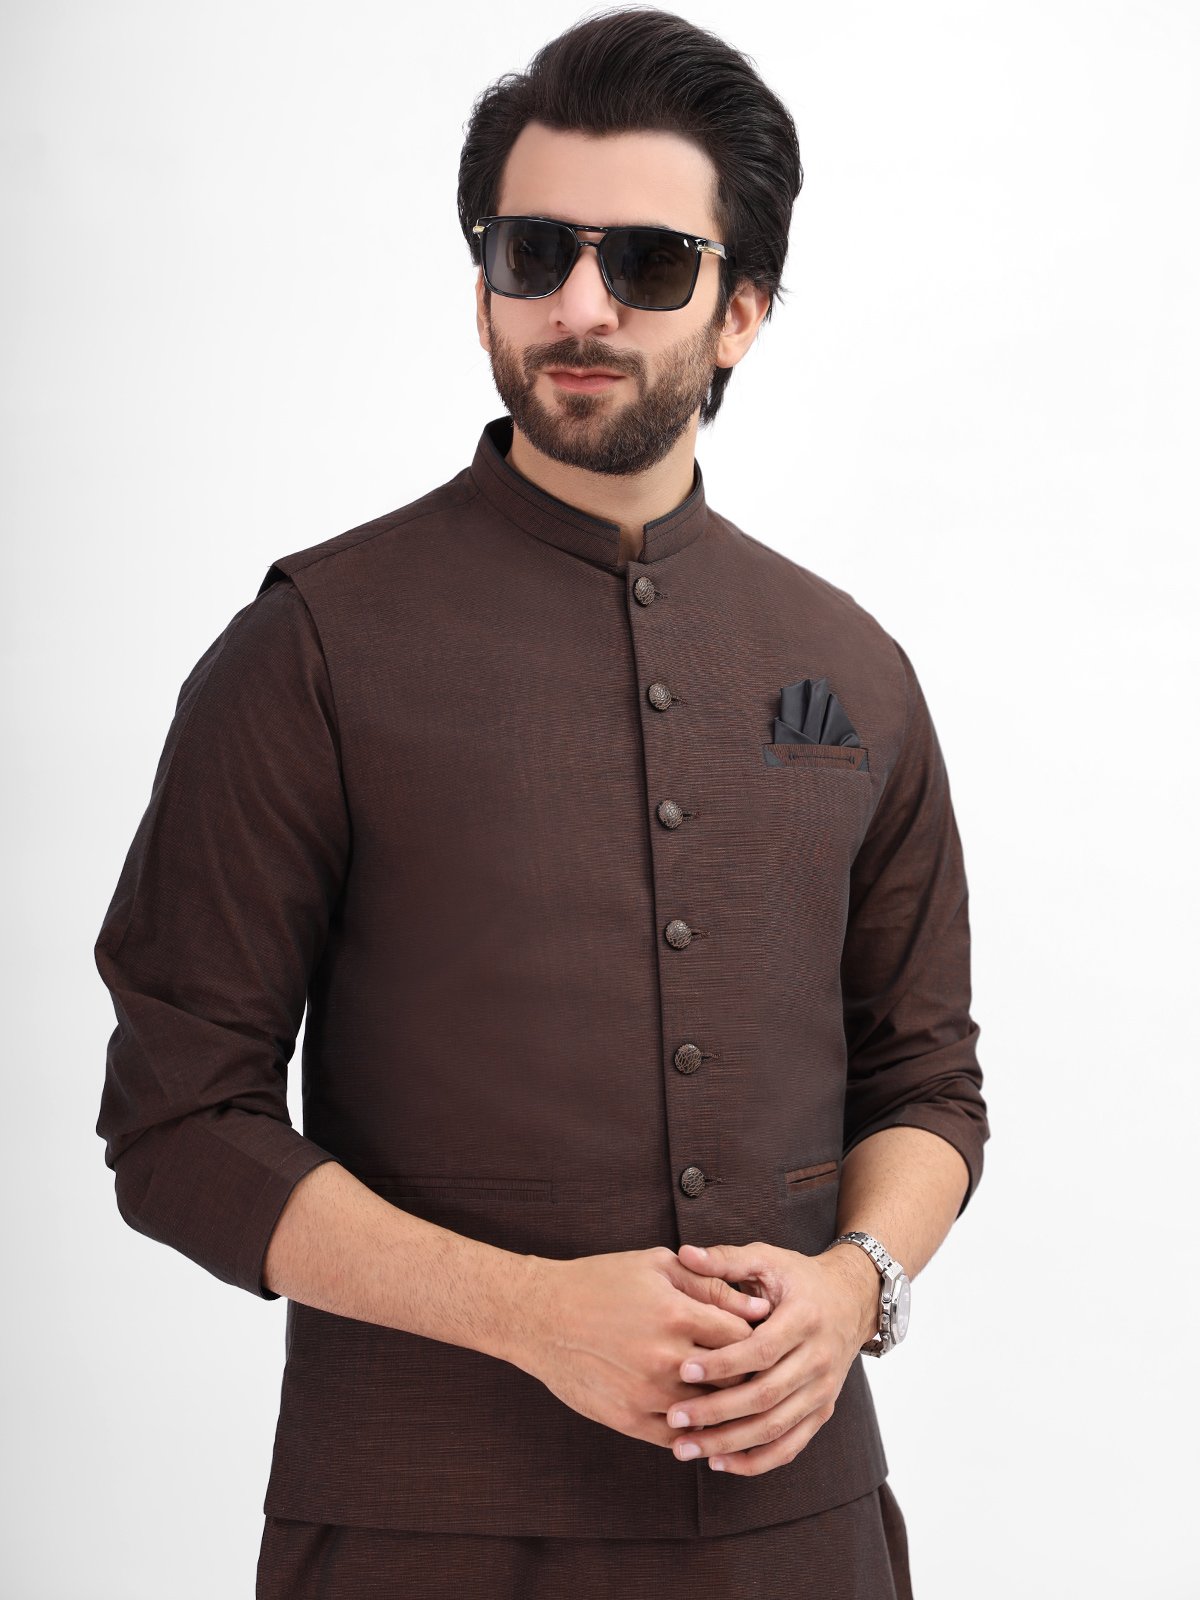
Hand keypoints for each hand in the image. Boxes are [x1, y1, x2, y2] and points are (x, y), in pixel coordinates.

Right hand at [516, 1246, 773, 1450]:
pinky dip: (693, 1429)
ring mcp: (647, 1394)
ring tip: (725, 1392)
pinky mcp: (628, 1419)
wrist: (539, 1316)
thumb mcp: (656, 1266)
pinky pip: (678, 1436)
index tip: (754, 1334)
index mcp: (677, 1315)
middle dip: (745, 1372)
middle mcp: (667, 1359)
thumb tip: (760, 1306)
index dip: (754, 1335)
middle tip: (748, 1366)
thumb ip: (710, 1284)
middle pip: (733, 1378)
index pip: (744, 1336)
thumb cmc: (600, 1282)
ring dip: (721, 1404)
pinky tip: (697, 1417)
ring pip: (709, 1411)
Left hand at [662, 1240, 879, 1476]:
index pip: (761, 1350)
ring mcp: (823, 1390)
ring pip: (775, 1428)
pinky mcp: (822, 1411)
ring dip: (729, 1443)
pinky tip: (720, 1462)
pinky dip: (756, 1461)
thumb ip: (726, 1260)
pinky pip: (790, 1446)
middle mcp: (819, 1360)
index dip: (723, 1363)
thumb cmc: (799, 1278)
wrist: (851, 1300)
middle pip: (766, 1396)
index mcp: (805, 1319)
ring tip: (686, 1447)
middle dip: (717, 1411)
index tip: (684, 1369)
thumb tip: (685, 1253)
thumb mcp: (768, 1259)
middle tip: (674, 1417)